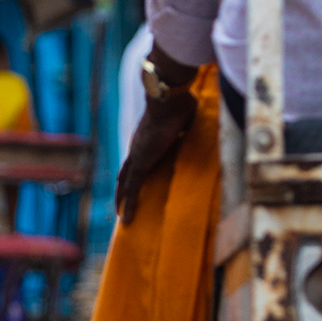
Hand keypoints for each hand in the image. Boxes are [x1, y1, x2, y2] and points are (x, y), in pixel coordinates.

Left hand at [116, 89, 195, 224]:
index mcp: (148, 139)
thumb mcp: (186, 119)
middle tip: (121, 205)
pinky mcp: (140, 165)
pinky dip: (129, 206)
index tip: (133, 183)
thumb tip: (200, 123)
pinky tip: (126, 221)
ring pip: (126, 185)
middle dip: (123, 190)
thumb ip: (189, 124)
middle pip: (126, 174)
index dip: (134, 172)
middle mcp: (138, 148)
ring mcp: (137, 157)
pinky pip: (132, 190)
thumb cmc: (179, 104)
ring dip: (124, 202)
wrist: (169, 99)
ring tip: (124, 218)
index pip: (137, 160)